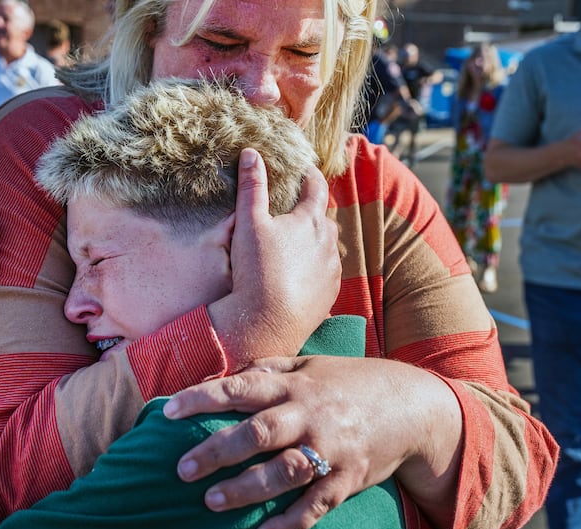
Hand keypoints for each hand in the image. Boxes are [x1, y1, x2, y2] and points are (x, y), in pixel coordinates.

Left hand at [163, 355, 462, 528]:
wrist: (413, 404)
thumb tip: (220, 376)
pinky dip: (290, 522)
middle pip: (257, 433)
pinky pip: (317, 505)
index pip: (240, 389)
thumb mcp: (310, 366)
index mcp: (294, 386)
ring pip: (284, 472)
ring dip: (246, 489)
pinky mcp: (348, 478)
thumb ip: (267, 371)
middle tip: (182, 469)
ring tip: (212, 501)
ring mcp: (330, 449)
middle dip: (216, 451)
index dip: (202, 399)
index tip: (168, 412)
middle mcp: (310, 415)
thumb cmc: (349, 382)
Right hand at [208, 149, 340, 369]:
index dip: (310, 174)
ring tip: (293, 245)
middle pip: (323, 218)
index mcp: (311, 220)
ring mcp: (332, 270)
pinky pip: (325, 273)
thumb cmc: (257, 270)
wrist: (267, 323)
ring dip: (313, 242)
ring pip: (326, 247)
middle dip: (310, 212)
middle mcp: (328, 242)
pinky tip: (297, 275)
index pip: (317, 186)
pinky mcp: (329, 294)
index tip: (304, 169)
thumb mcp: (248, 223)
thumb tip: (252, 153)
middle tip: (294, 210)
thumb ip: (252, 186)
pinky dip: (314, 268)